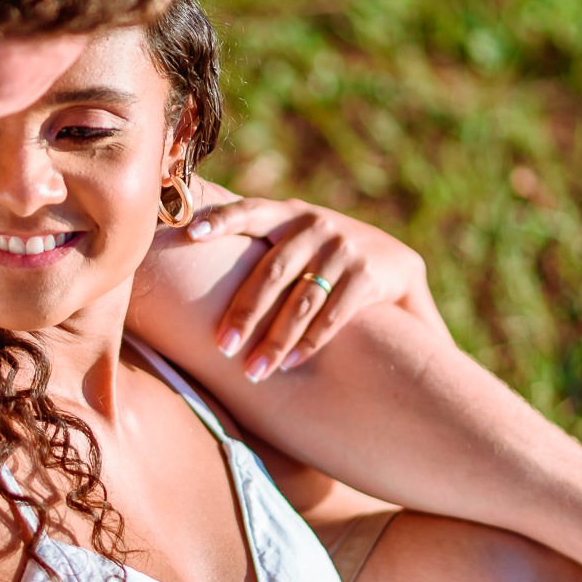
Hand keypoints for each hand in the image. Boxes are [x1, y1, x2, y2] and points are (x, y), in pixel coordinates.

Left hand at [183, 196, 433, 380]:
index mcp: (289, 215)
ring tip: (254, 370)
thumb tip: (186, 244)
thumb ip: (258, 243)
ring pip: (302, 300)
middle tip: (222, 347)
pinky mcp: (368, 274)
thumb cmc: (324, 256)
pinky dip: (311, 342)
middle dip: (245, 312)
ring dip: (276, 339)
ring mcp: (344, 248)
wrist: (395, 262)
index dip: (221, 220)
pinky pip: (334, 314)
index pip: (250, 211)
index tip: (190, 233)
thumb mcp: (296, 238)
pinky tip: (289, 364)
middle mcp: (316, 226)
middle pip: (272, 271)